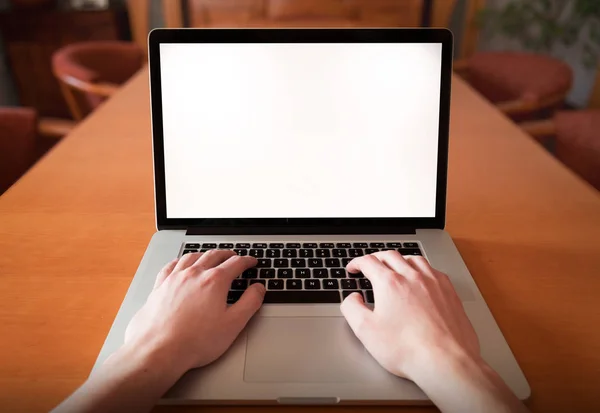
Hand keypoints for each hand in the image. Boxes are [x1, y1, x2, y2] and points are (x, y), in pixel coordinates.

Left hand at [123, 250, 264, 375]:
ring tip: (210, 256)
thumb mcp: (233, 324)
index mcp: (214, 281)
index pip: (235, 263)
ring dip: (205, 254)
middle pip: (214, 255)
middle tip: (234, 256)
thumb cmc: (195, 341)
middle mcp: (194, 274)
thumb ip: (250, 303)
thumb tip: (258, 289)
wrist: (158, 350)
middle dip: (227, 254)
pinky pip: (171, 265)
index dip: (247, 261)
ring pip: (192, 257)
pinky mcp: (160, 286)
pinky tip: (181, 263)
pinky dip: (180, 261)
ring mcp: (175, 278)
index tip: (251, 262)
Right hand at [340, 251, 479, 380]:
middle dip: (376, 258)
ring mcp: (433, 282)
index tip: (354, 268)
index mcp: (390, 283)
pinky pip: (433, 270)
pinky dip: (421, 269)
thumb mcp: (366, 331)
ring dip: (399, 260)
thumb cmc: (408, 349)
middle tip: (370, 265)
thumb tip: (352, 298)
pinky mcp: (449, 291)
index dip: (357, 262)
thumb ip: (352, 309)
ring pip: (413, 259)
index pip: (369, 262)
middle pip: (391, 256)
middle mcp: (412, 277)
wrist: (446, 361)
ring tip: (395, 267)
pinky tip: (421, 278)